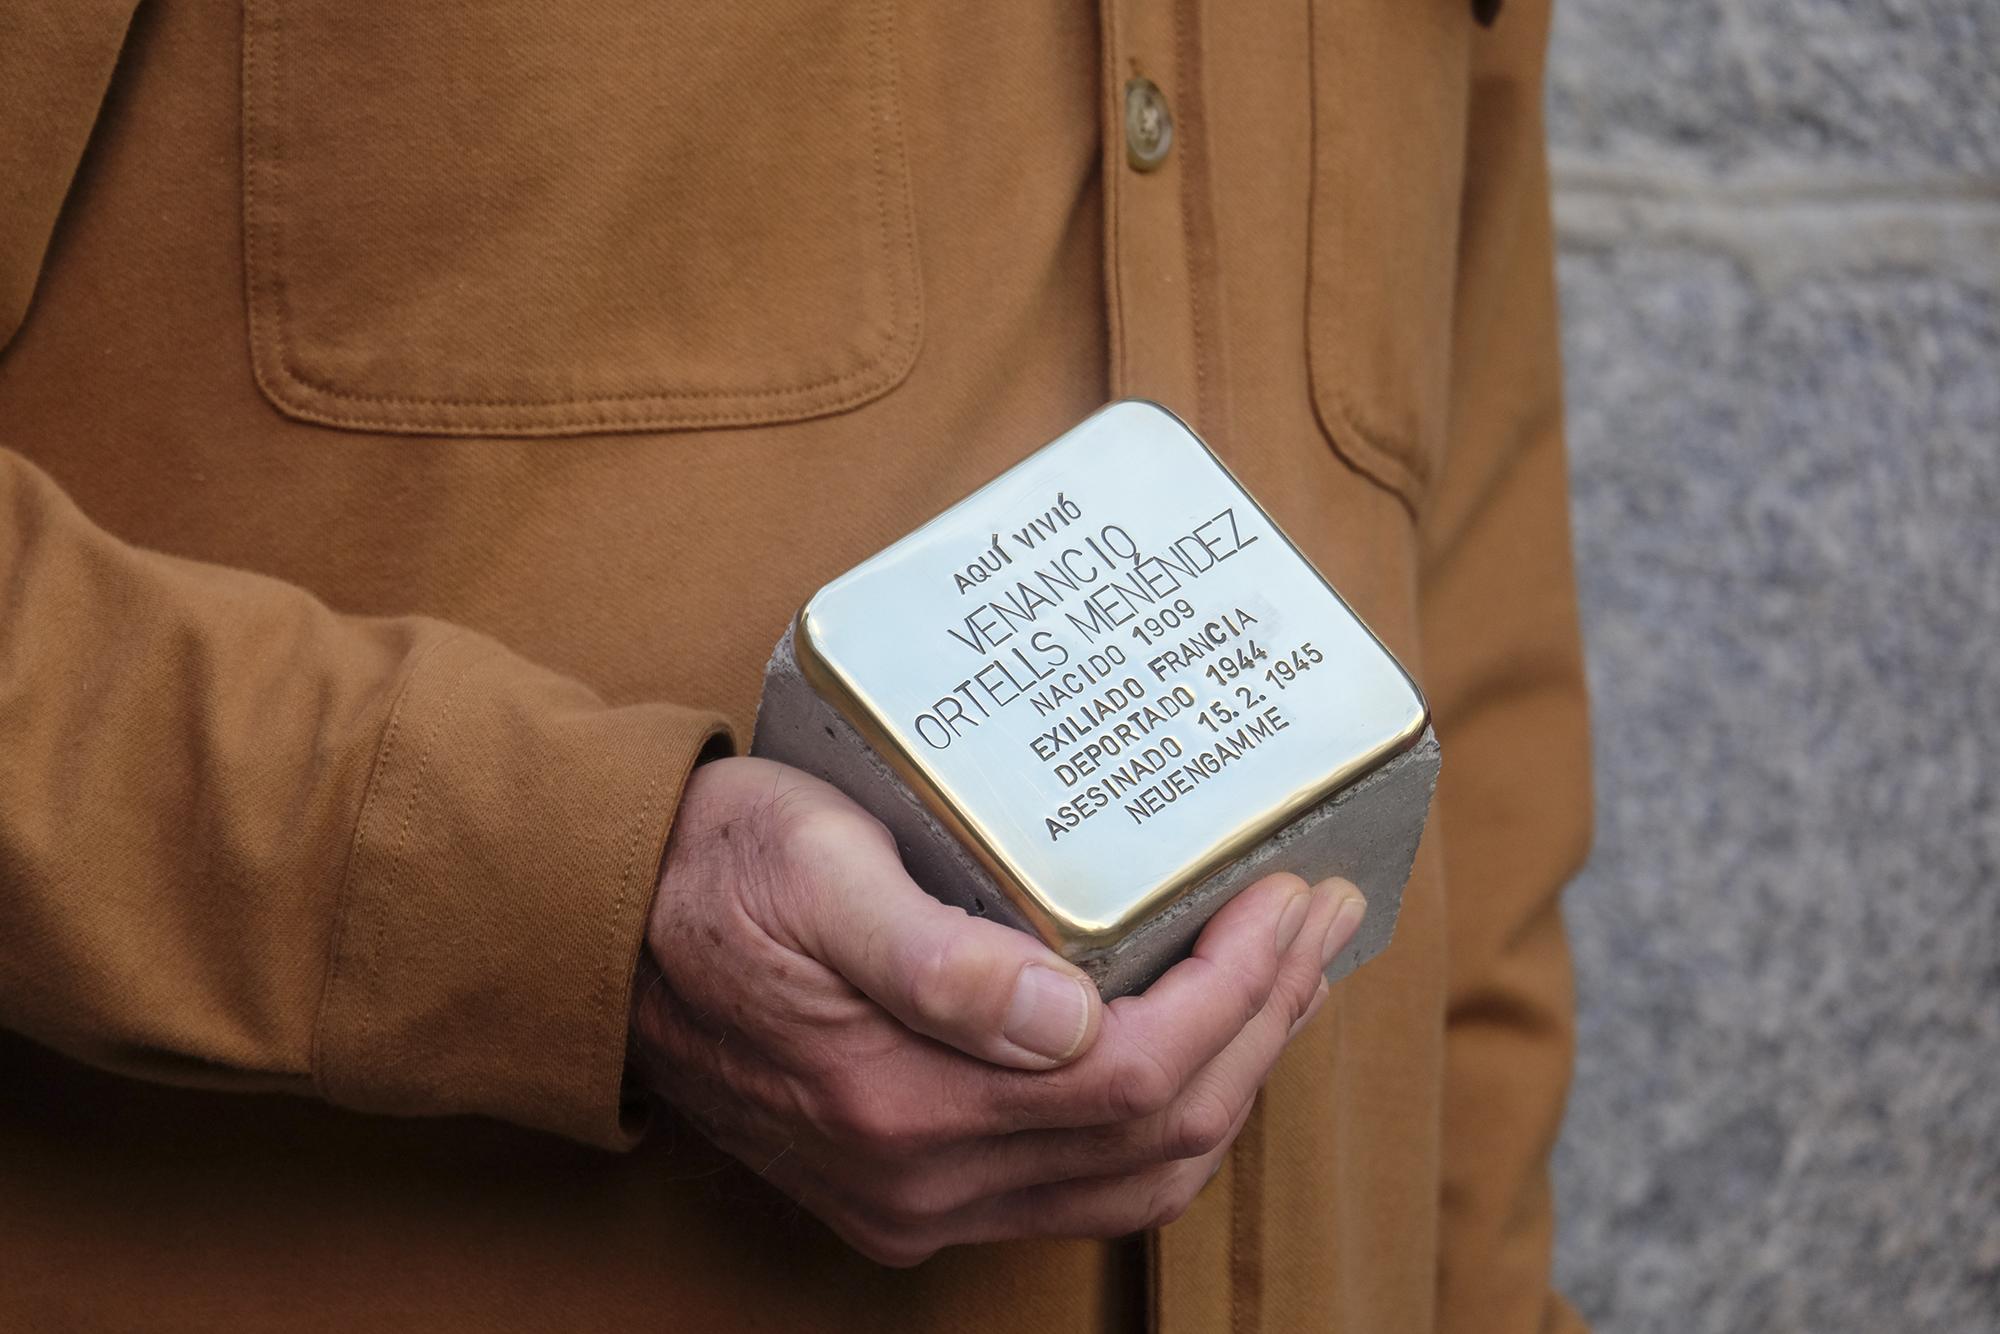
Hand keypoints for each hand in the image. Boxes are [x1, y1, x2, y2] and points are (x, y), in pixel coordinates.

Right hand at [628, 756, 1365, 1265]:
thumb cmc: (713, 873)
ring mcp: (916, 1200)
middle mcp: (919, 1179)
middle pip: (1157, 1136)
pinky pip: (1083, 1186)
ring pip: (1134, 1180)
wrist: (604, 936)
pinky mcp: (911, 1190)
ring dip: (1231, 1080)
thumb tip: (1068, 1017)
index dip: (1236, 994)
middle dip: (1263, 1024)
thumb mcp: (812, 871)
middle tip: (1316, 918)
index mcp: (900, 1100)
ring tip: (1287, 978)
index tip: (1287, 897)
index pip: (1131, 1076)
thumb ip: (932, 957)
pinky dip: (1164, 1120)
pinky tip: (1198, 1044)